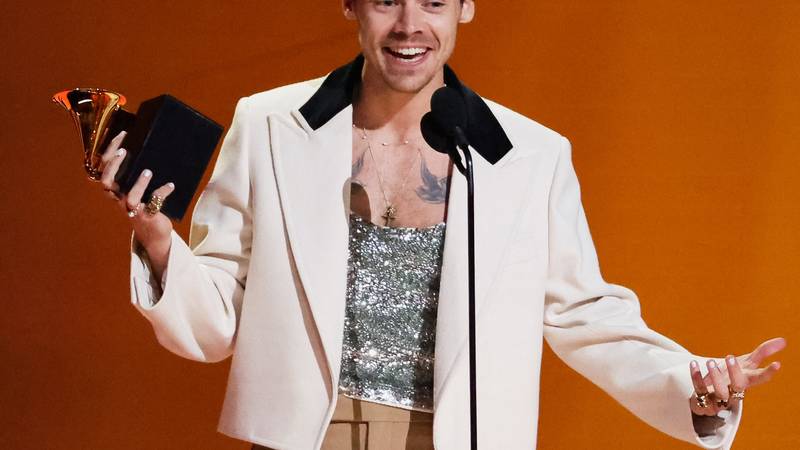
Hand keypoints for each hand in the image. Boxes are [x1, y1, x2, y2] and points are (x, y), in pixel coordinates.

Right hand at [98, 131, 174, 275]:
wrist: (154, 233)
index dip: (109, 152)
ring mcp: (133, 209)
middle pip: (107, 181)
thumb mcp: (139, 188)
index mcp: (116, 189)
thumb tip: (152, 145)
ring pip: (129, 198)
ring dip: (138, 184)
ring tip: (148, 172)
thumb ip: (140, 172)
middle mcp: (120, 199)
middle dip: (114, 165)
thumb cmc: (146, 204)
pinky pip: (154, 205)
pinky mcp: (148, 217)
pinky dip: (162, 193)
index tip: (122, 136)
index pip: (104, 168)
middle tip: (125, 151)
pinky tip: (171, 185)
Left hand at [689, 337, 786, 415]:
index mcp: (745, 381)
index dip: (768, 372)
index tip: (777, 364)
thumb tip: (783, 340)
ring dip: (716, 377)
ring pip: (721, 393)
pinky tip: (694, 364)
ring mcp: (719, 398)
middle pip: (740, 387)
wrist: (710, 396)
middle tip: (730, 356)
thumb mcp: (746, 363)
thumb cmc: (731, 377)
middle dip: (736, 373)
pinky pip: (700, 391)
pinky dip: (697, 377)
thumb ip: (763, 352)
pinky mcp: (704, 400)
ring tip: (710, 361)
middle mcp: (734, 391)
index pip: (760, 379)